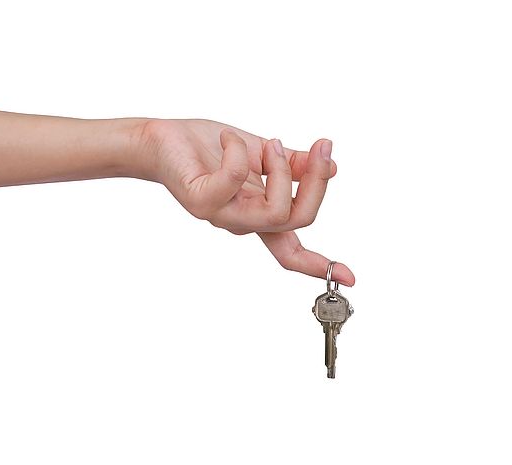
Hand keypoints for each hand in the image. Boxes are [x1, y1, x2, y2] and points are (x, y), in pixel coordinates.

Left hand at [136, 118, 354, 285]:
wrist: (161, 139)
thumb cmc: (209, 147)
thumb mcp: (262, 153)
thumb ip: (295, 164)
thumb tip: (331, 166)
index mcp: (260, 214)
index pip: (294, 249)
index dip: (322, 265)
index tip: (351, 279)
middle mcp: (244, 222)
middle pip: (297, 220)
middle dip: (316, 183)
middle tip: (318, 147)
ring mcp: (222, 215)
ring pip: (274, 211)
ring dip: (282, 170)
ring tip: (269, 142)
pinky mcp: (200, 201)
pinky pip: (232, 181)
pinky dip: (238, 153)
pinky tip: (230, 138)